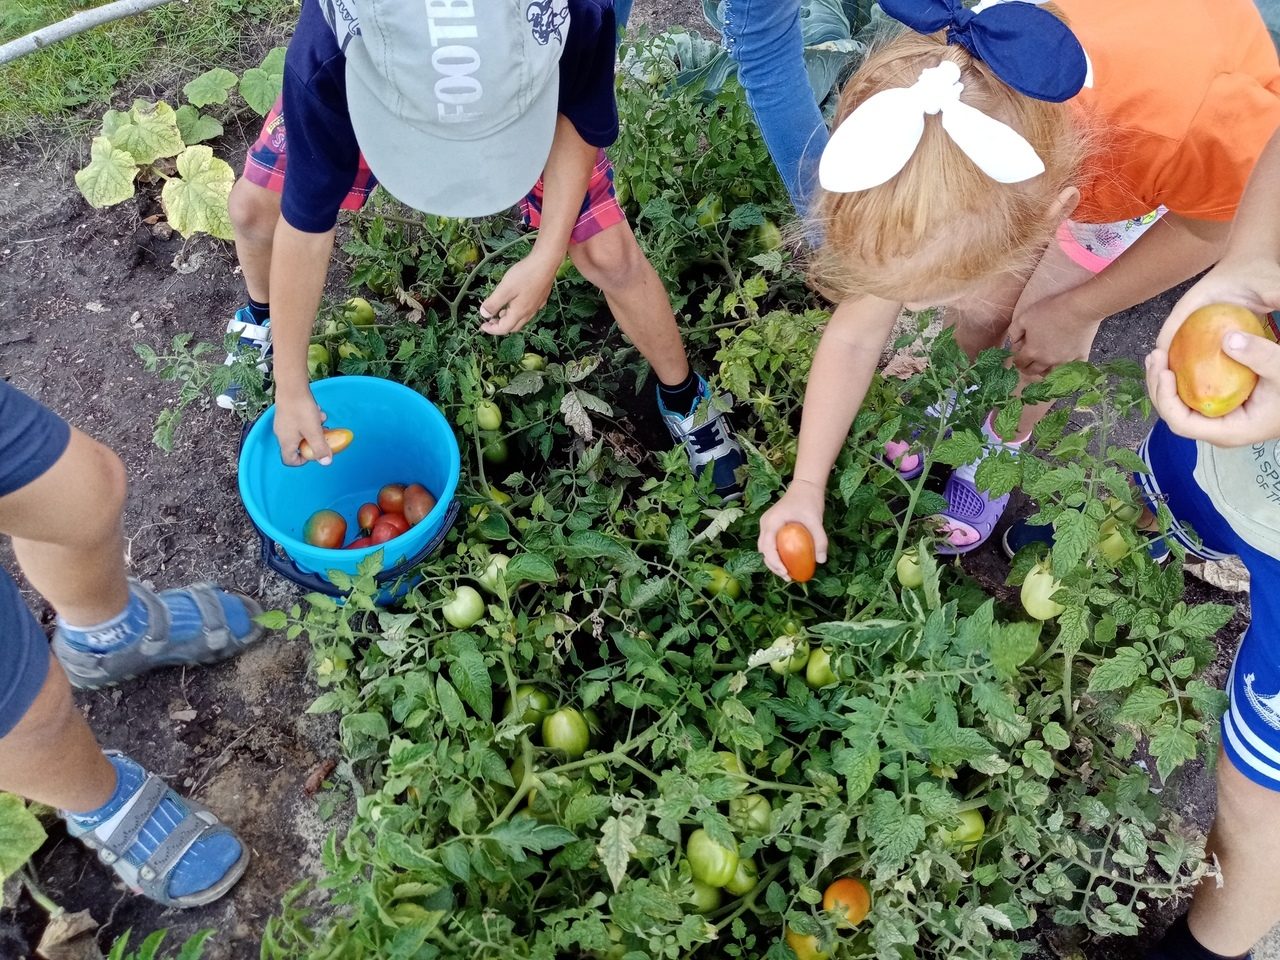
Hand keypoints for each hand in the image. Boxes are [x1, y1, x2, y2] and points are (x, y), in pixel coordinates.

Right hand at [273, 386, 328, 466]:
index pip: (289, 460)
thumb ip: (320, 448)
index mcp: (286, 442)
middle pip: (298, 446)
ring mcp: (283, 423)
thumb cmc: (301, 410)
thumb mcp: (314, 431)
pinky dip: (309, 419)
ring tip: (321, 419)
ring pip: (302, 432)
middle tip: (322, 435)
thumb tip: (326, 462)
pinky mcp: (287, 413)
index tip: (314, 453)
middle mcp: (282, 434)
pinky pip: (300, 422)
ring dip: (314, 428)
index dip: (302, 461)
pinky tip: (317, 410)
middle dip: (313, 441)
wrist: (292, 387)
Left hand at [478, 252, 558, 333]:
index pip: (503, 329)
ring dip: (509, 319)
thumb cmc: (525, 275)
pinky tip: (514, 302)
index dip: (491, 330)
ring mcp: (537, 306)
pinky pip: (528, 311)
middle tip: (490, 319)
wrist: (546, 263)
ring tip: (500, 310)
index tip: (482, 325)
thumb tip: (484, 314)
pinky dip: (518, 311)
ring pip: (521, 319)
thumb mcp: (504, 289)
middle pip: (513, 327)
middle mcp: (529, 313)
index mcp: (519, 312)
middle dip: (500, 326)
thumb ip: (493, 303)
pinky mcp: (541, 298)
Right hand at [757, 479, 827, 579]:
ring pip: (765, 548)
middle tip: (787, 576)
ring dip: (773, 561)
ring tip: (787, 572)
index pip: (768, 547)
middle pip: (763, 550)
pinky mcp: (772, 525)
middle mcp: (765, 524)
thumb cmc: (809, 500)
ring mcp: (767, 524)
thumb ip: (820, 539)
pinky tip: (787, 561)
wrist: (805, 486)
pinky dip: (776, 554)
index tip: (786, 572)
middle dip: (773, 565)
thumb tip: (821, 560)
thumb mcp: (816, 520)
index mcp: (771, 522)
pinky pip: (770, 543)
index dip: (774, 562)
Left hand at [1008, 292, 1101, 377]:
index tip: (1017, 357)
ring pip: (1051, 373)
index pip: (1019, 362)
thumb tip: (1013, 343)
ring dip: (1044, 371)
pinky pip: (1072, 369)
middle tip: (1027, 364)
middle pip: (1033, 371)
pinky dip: (1067, 369)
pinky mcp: (1080, 357)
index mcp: (1032, 351)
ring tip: (1043, 366)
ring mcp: (1064, 361)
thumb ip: (1014, 332)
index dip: (1016, 360)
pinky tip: (1065, 365)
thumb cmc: (1050, 310)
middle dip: (1027, 368)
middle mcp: (1046, 360)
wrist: (1080, 308)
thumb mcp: (1024, 317)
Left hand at [1146, 256, 1279, 446]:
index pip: (1182, 423)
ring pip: (1178, 406)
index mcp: (1228, 431)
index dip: (1166, 399)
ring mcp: (1216, 420)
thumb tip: (1227, 338)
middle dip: (1157, 386)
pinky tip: (1174, 357)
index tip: (1165, 372)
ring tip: (1157, 355)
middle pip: (1172, 415)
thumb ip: (1260, 357)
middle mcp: (1216, 430)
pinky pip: (1189, 396)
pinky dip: (1178, 378)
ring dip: (1163, 381)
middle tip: (1155, 355)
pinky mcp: (1218, 408)